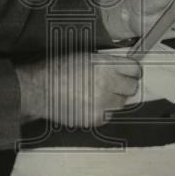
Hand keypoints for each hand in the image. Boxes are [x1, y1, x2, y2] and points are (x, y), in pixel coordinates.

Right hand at [15, 53, 141, 126]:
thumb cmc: (58, 70)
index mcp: (105, 65)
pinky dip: (103, 111)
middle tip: (117, 85)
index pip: (134, 70)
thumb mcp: (86, 57)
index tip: (132, 74)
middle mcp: (107, 84)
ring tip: (99, 95)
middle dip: (125, 86)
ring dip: (114, 99)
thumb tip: (123, 69)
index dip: (134, 72)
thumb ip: (107, 63)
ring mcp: (102, 103)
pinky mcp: (95, 118)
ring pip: (121, 104)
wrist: (40, 89)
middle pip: (131, 88)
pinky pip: (109, 116)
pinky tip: (91, 104)